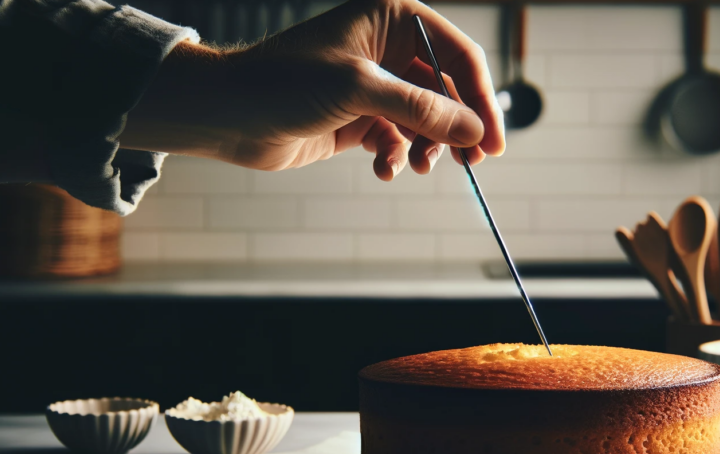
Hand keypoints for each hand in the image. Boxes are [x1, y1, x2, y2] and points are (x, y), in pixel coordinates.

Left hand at [121, 0, 504, 179]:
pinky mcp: (360, 116)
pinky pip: (398, 139)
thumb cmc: (283, 83)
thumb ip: (422, 109)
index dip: (480, 99)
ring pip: (425, 120)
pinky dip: (396, 157)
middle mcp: (389, 48)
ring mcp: (375, 84)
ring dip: (426, 147)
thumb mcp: (359, 89)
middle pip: (447, 91)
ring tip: (418, 167)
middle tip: (468, 164)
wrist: (227, 114)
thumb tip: (474, 130)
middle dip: (455, 129)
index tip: (492, 142)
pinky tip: (383, 169)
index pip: (457, 56)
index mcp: (393, 19)